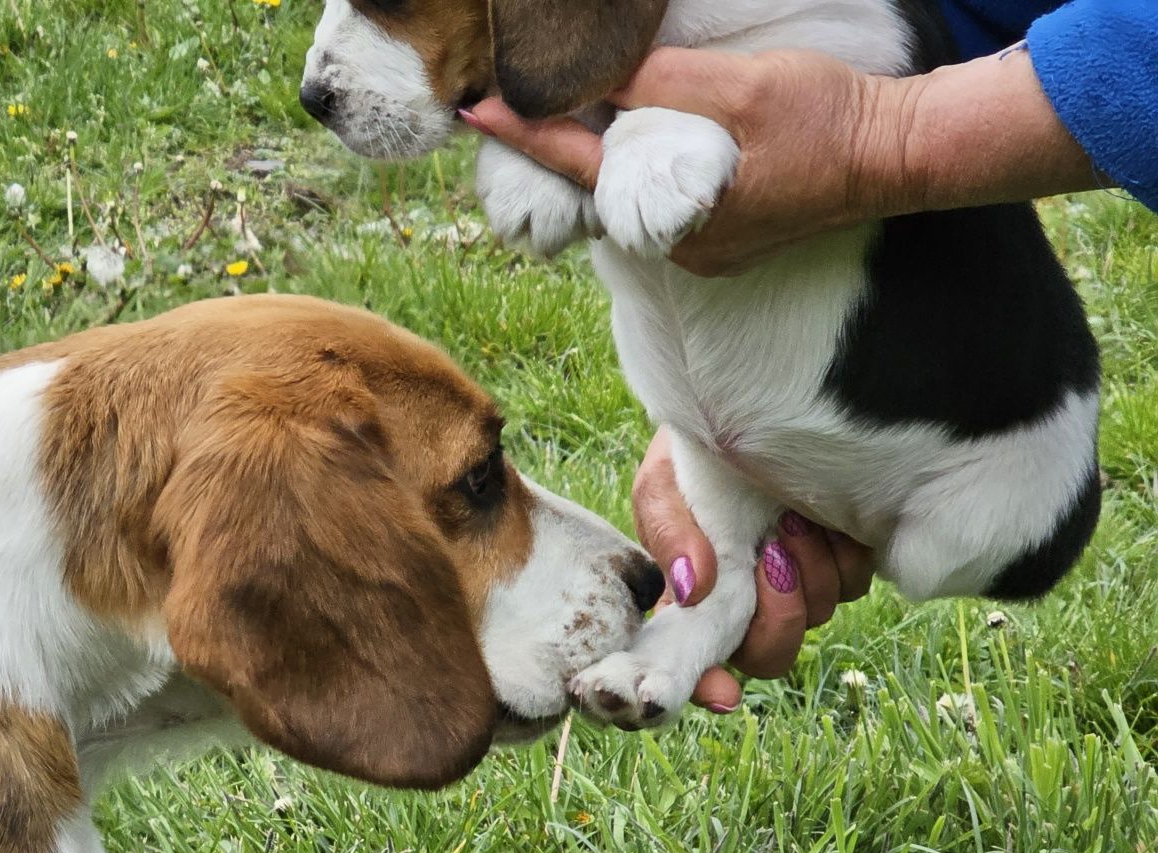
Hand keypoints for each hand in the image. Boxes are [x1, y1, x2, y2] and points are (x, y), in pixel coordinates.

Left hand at [464, 48, 882, 274]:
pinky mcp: (726, 241)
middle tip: (514, 102)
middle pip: (601, 186)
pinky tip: (646, 137)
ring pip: (634, 196)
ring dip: (610, 155)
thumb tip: (600, 80)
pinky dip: (651, 170)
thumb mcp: (738, 86)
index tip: (475, 109)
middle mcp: (675, 244)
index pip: (577, 162)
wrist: (899, 157)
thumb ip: (662, 84)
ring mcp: (702, 249)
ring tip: (578, 111)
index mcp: (670, 210)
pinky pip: (668, 204)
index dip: (524, 132)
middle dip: (562, 143)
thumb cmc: (827, 119)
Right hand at [633, 428, 872, 710]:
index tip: (724, 694)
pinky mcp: (839, 564)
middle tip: (775, 551)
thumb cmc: (697, 452)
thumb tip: (694, 591)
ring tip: (793, 518)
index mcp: (692, 601)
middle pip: (769, 654)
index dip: (706, 688)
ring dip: (810, 571)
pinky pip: (851, 585)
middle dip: (778, 612)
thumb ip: (668, 532)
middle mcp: (746, 606)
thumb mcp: (665, 481)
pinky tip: (823, 517)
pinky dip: (842, 554)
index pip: (694, 666)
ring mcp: (797, 587)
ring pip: (815, 618)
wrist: (758, 407)